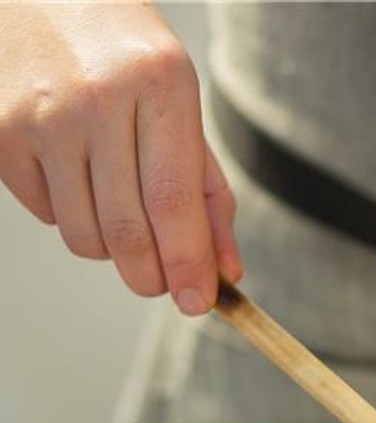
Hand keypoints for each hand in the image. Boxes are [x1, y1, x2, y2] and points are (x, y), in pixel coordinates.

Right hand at [0, 2, 240, 313]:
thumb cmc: (124, 54)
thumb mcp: (181, 106)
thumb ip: (208, 191)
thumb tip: (225, 271)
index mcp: (159, 85)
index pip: (175, 202)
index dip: (189, 266)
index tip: (199, 304)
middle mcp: (97, 99)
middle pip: (128, 231)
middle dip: (151, 276)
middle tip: (162, 283)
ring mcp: (40, 115)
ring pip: (84, 236)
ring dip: (111, 248)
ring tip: (120, 209)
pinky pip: (46, 213)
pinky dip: (71, 214)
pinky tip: (77, 173)